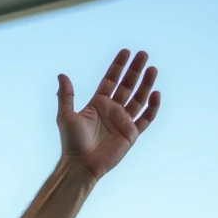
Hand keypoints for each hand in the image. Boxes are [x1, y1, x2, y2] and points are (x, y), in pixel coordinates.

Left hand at [57, 49, 160, 182]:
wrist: (81, 165)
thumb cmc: (72, 143)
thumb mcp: (66, 116)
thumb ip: (66, 95)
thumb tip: (62, 75)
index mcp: (98, 104)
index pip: (111, 80)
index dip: (118, 66)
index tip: (126, 52)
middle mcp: (112, 110)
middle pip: (127, 85)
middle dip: (135, 70)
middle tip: (143, 54)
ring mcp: (123, 121)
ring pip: (138, 98)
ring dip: (146, 83)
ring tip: (152, 68)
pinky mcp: (131, 134)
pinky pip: (145, 118)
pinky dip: (152, 107)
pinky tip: (155, 94)